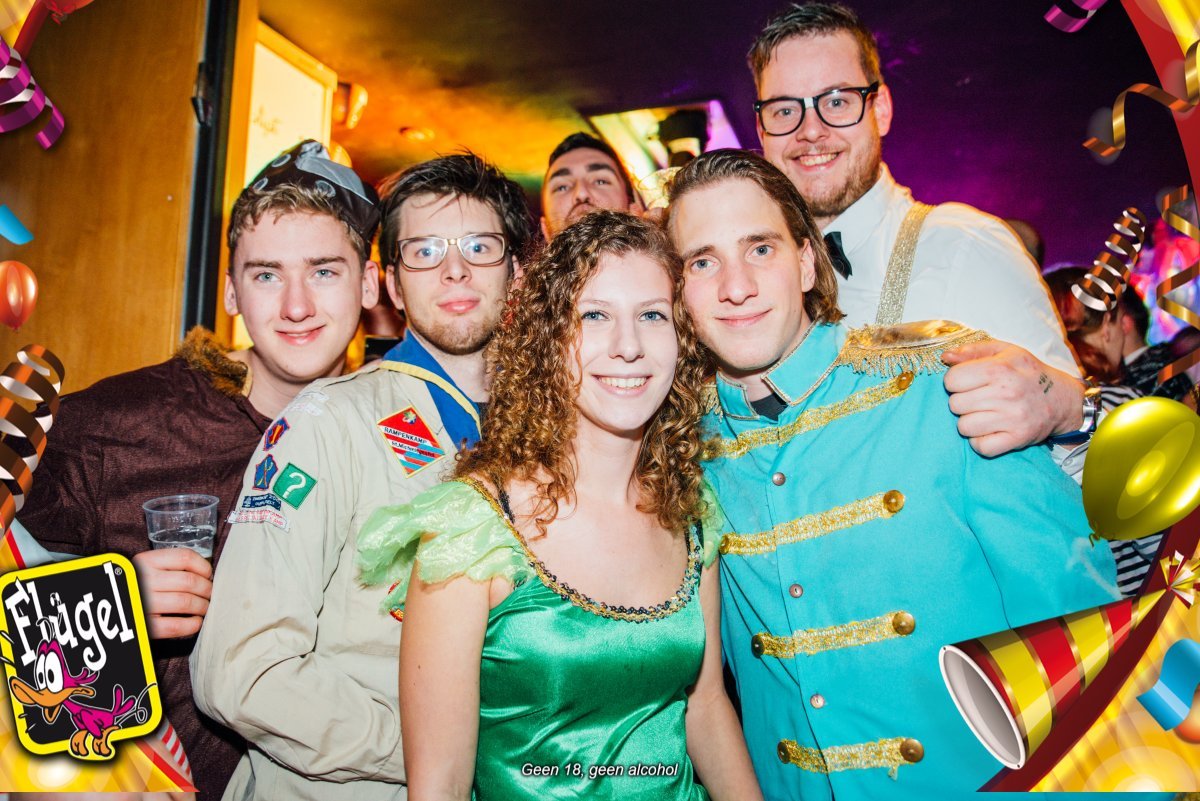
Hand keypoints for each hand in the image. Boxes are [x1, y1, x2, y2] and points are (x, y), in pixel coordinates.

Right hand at [132, 548, 212, 638]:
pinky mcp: (144, 625)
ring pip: (186, 602)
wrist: (108, 607)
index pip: (185, 557)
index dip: (203, 567)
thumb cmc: (136, 587)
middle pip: (189, 581)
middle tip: (210, 594)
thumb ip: (169, 567)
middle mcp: (143, 580)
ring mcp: (143, 602)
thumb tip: (206, 575)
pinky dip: (192, 625)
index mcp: (145, 561)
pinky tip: (196, 622)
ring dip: (202, 606)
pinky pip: (176, 626)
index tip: (208, 575)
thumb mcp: (146, 568)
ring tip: (205, 608)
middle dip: (207, 589)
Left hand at [942, 339, 1084, 456]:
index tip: (969, 382)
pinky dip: (981, 441)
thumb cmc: (1027, 373)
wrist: (1062, 399)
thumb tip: (945, 357)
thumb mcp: (1005, 351)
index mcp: (999, 369)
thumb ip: (972, 351)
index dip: (956, 381)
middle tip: (979, 399)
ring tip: (985, 414)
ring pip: (964, 427)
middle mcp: (1006, 393)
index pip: (952, 380)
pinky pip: (981, 447)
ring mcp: (1012, 418)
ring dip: (970, 422)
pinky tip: (991, 430)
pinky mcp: (1017, 439)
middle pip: (955, 404)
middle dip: (963, 402)